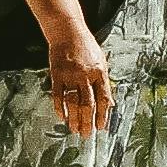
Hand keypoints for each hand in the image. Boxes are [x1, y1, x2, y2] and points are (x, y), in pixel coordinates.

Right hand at [28, 0, 111, 138]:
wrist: (67, 31)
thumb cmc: (86, 47)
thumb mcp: (101, 62)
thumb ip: (104, 83)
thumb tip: (110, 105)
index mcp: (100, 73)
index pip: (103, 99)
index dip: (103, 116)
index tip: (101, 128)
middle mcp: (86, 75)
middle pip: (88, 104)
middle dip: (88, 122)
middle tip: (87, 135)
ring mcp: (70, 75)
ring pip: (73, 102)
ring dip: (74, 119)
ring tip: (74, 130)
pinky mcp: (56, 74)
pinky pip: (58, 95)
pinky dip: (59, 108)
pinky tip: (61, 117)